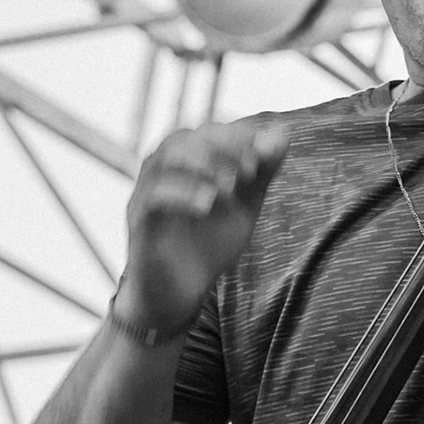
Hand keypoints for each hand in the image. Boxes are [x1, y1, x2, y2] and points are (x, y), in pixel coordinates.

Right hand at [117, 121, 288, 327]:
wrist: (180, 294)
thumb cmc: (209, 244)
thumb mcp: (245, 204)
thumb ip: (262, 170)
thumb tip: (284, 130)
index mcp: (184, 164)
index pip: (205, 130)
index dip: (235, 134)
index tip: (264, 151)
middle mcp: (159, 173)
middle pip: (181, 138)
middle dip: (220, 146)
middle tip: (251, 168)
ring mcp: (145, 196)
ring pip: (161, 161)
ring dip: (201, 164)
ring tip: (231, 184)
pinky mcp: (138, 224)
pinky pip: (151, 197)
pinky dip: (181, 193)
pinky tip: (208, 204)